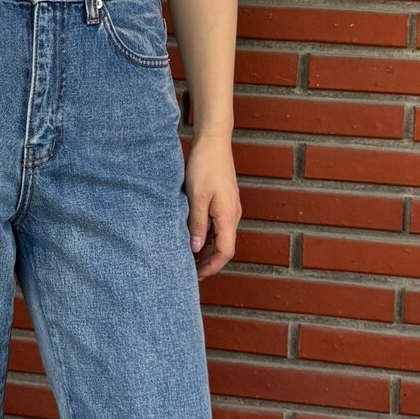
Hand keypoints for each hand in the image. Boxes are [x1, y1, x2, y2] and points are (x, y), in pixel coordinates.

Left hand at [184, 130, 240, 279]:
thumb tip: (195, 249)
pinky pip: (217, 226)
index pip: (225, 252)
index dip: (211, 267)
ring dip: (205, 250)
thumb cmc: (204, 166)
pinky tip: (191, 238)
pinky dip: (205, 236)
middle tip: (187, 271)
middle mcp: (233, 215)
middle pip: (223, 248)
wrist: (213, 141)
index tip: (196, 276)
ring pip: (220, 238)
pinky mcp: (224, 202)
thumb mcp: (197, 197)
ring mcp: (229, 208)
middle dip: (207, 262)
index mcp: (228, 216)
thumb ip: (197, 224)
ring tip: (186, 258)